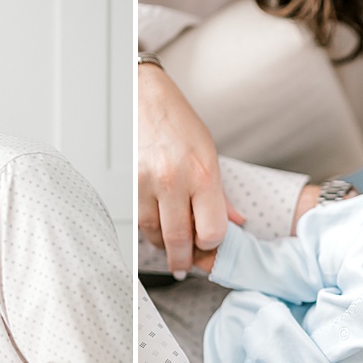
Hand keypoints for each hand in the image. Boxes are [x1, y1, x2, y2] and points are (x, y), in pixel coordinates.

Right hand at [138, 63, 242, 276]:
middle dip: (184, 259)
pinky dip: (148, 229)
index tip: (210, 245)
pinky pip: (139, 219)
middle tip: (186, 266)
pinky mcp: (128, 183)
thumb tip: (235, 221)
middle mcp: (174, 181)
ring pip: (154, 233)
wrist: (142, 96)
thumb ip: (220, 193)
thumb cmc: (178, 121)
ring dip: (164, 245)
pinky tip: (155, 227)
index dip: (211, 243)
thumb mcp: (209, 153)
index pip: (211, 230)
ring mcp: (147, 183)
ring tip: (171, 246)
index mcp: (203, 173)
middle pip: (180, 239)